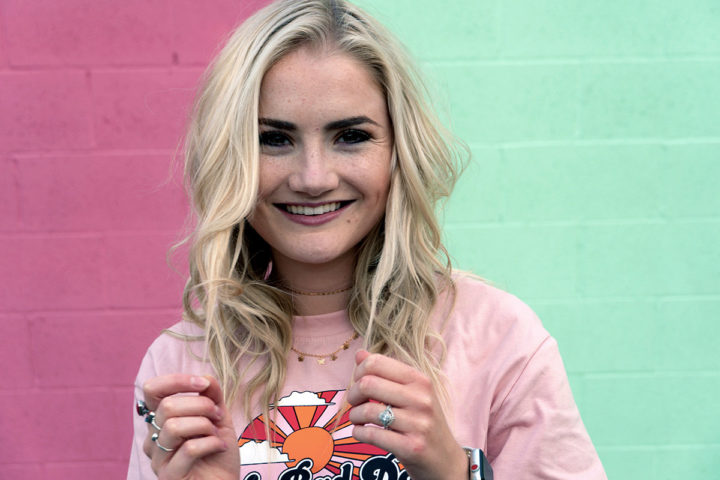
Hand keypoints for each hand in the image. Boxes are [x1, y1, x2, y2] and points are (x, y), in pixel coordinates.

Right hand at [141, 374, 239, 479]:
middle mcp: (154, 438)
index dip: (176, 381)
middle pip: (167, 406)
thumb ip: (212, 396)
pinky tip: (220, 447)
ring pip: (173, 427)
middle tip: (217, 416)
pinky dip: (211, 443)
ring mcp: (158, 458)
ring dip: (204, 425)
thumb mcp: (219, 418)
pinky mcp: (169, 476)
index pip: (152, 390)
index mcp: (162, 420)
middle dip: (201, 405)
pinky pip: (188, 449)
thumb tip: (205, 376)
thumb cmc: (217, 452)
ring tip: (217, 433)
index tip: (202, 384)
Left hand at [347, 351, 467, 479]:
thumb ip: (386, 372)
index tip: (358, 383)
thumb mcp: (412, 393)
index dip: (359, 371)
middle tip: (354, 403)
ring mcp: (418, 424)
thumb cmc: (423, 422)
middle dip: (353, 394)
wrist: (445, 459)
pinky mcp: (411, 447)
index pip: (376, 362)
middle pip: (368, 384)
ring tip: (357, 419)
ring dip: (354, 416)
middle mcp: (421, 399)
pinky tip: (361, 432)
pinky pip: (372, 435)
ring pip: (367, 410)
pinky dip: (358, 433)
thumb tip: (360, 353)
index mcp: (420, 380)